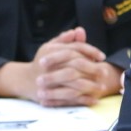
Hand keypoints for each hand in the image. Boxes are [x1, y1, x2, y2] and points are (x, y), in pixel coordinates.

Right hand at [0, 27, 121, 104]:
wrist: (25, 80)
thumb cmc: (43, 61)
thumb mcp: (51, 47)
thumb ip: (65, 39)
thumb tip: (79, 30)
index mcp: (50, 51)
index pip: (74, 49)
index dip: (90, 51)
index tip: (102, 57)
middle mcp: (49, 66)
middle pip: (76, 66)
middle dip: (93, 69)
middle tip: (105, 72)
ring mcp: (49, 82)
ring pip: (74, 84)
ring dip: (91, 86)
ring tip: (102, 87)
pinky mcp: (50, 95)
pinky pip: (70, 99)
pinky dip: (83, 100)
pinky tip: (94, 100)